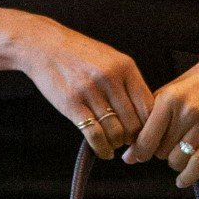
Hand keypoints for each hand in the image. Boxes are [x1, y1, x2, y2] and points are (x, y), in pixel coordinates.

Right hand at [12, 17, 153, 160]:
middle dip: (134, 138)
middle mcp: (111, 79)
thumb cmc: (81, 54)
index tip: (148, 133)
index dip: (151, 124)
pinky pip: (94, 134)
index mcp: (126, 67)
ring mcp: (91, 91)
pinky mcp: (72, 104)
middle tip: (131, 143)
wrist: (47, 46)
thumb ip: (128, 81)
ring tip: (115, 145)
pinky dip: (102, 148)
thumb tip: (144, 110)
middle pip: (133, 121)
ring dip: (117, 143)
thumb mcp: (112, 59)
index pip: (147, 104)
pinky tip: (104, 151)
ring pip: (115, 131)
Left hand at [123, 53, 198, 187]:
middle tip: (169, 142)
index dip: (139, 151)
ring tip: (181, 150)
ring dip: (175, 160)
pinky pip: (198, 165)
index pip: (146, 138)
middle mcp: (187, 111)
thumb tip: (130, 155)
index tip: (138, 155)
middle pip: (161, 151)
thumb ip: (151, 116)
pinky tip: (183, 179)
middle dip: (161, 150)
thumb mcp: (174, 88)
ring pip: (177, 160)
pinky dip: (188, 176)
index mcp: (170, 98)